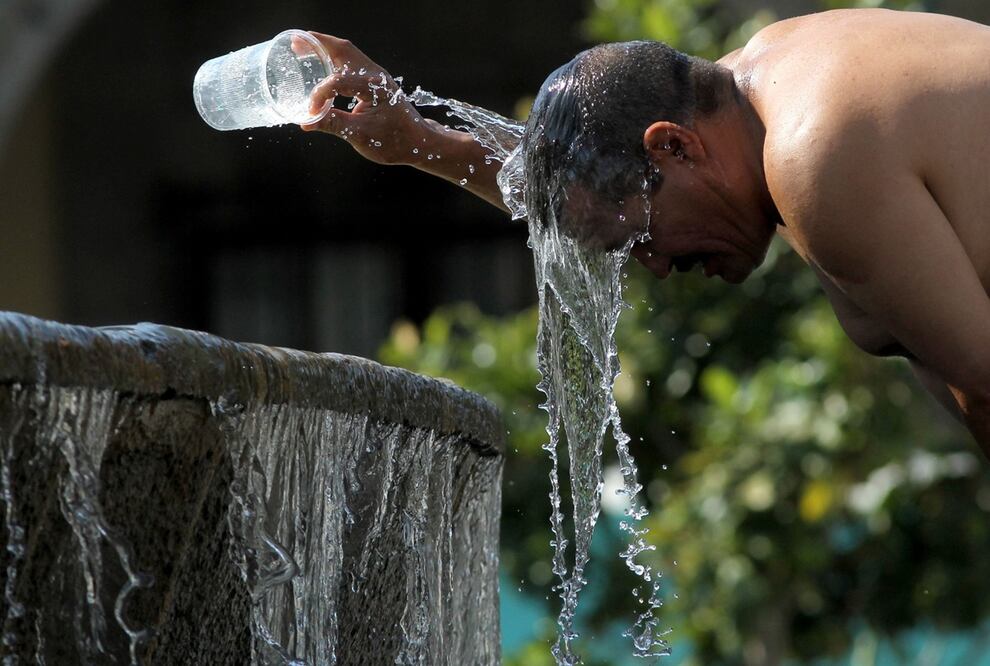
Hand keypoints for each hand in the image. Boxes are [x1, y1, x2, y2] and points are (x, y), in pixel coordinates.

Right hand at [300, 32, 433, 165]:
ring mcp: (376, 76)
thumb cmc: (394, 141)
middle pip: (343, 49)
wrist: (418, 142)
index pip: (338, 81)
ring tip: (303, 48)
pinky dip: (334, 59)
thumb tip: (306, 122)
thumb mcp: (361, 136)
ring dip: (325, 48)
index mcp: (374, 87)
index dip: (320, 95)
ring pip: (347, 53)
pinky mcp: (375, 82)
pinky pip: (351, 63)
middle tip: (295, 44)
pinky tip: (322, 64)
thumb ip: (333, 125)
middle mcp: (376, 75)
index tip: (311, 112)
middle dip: (318, 44)